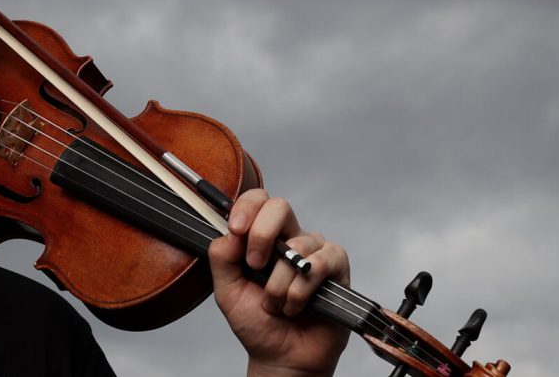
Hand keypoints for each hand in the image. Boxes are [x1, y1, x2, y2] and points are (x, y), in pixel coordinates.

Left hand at [208, 189, 350, 376]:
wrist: (282, 357)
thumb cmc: (257, 324)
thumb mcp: (227, 291)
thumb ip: (222, 258)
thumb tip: (229, 232)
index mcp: (262, 238)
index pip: (257, 201)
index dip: (246, 207)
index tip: (235, 229)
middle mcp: (289, 238)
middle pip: (280, 206)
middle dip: (261, 235)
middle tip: (255, 266)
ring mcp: (314, 251)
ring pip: (297, 246)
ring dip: (279, 283)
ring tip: (275, 305)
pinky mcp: (336, 267)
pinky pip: (320, 264)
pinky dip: (301, 291)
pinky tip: (295, 307)